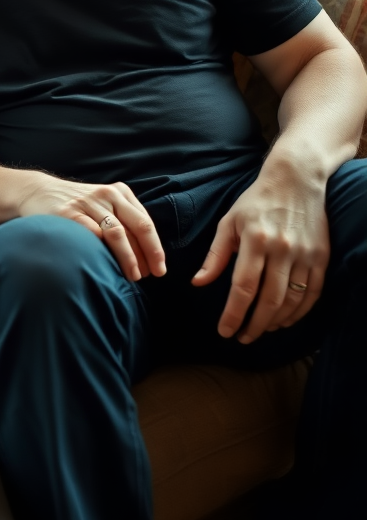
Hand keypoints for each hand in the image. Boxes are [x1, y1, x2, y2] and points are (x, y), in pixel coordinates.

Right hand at [18, 174, 165, 281]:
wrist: (37, 191)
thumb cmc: (76, 205)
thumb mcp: (103, 204)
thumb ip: (123, 220)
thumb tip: (146, 255)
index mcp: (120, 193)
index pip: (145, 223)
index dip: (155, 248)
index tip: (159, 268)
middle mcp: (107, 195)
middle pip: (138, 226)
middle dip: (148, 254)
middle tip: (151, 275)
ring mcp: (88, 203)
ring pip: (117, 233)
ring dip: (129, 257)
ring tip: (132, 276)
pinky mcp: (69, 213)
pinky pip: (91, 234)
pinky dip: (102, 252)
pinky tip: (106, 266)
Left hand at [192, 170, 329, 342]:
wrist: (296, 180)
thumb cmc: (255, 202)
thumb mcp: (228, 222)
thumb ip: (215, 255)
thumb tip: (198, 283)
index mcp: (254, 240)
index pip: (243, 287)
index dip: (233, 313)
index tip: (225, 332)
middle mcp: (282, 249)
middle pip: (269, 300)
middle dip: (254, 325)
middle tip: (243, 338)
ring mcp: (305, 254)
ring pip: (292, 300)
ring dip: (276, 322)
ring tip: (261, 330)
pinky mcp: (322, 257)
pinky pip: (313, 294)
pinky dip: (299, 312)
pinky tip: (285, 320)